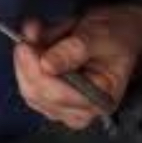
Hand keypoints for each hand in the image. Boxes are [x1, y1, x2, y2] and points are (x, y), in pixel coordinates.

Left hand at [15, 6, 141, 129]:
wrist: (117, 35)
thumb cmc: (115, 36)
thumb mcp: (101, 35)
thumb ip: (75, 49)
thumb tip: (46, 64)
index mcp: (99, 100)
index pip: (58, 94)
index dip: (36, 70)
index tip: (24, 44)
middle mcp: (79, 112)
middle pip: (38, 95)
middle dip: (28, 61)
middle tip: (30, 30)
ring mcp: (61, 109)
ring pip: (28, 90)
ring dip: (27, 60)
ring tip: (39, 31)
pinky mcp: (47, 102)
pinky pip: (27, 85)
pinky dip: (26, 63)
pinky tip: (35, 43)